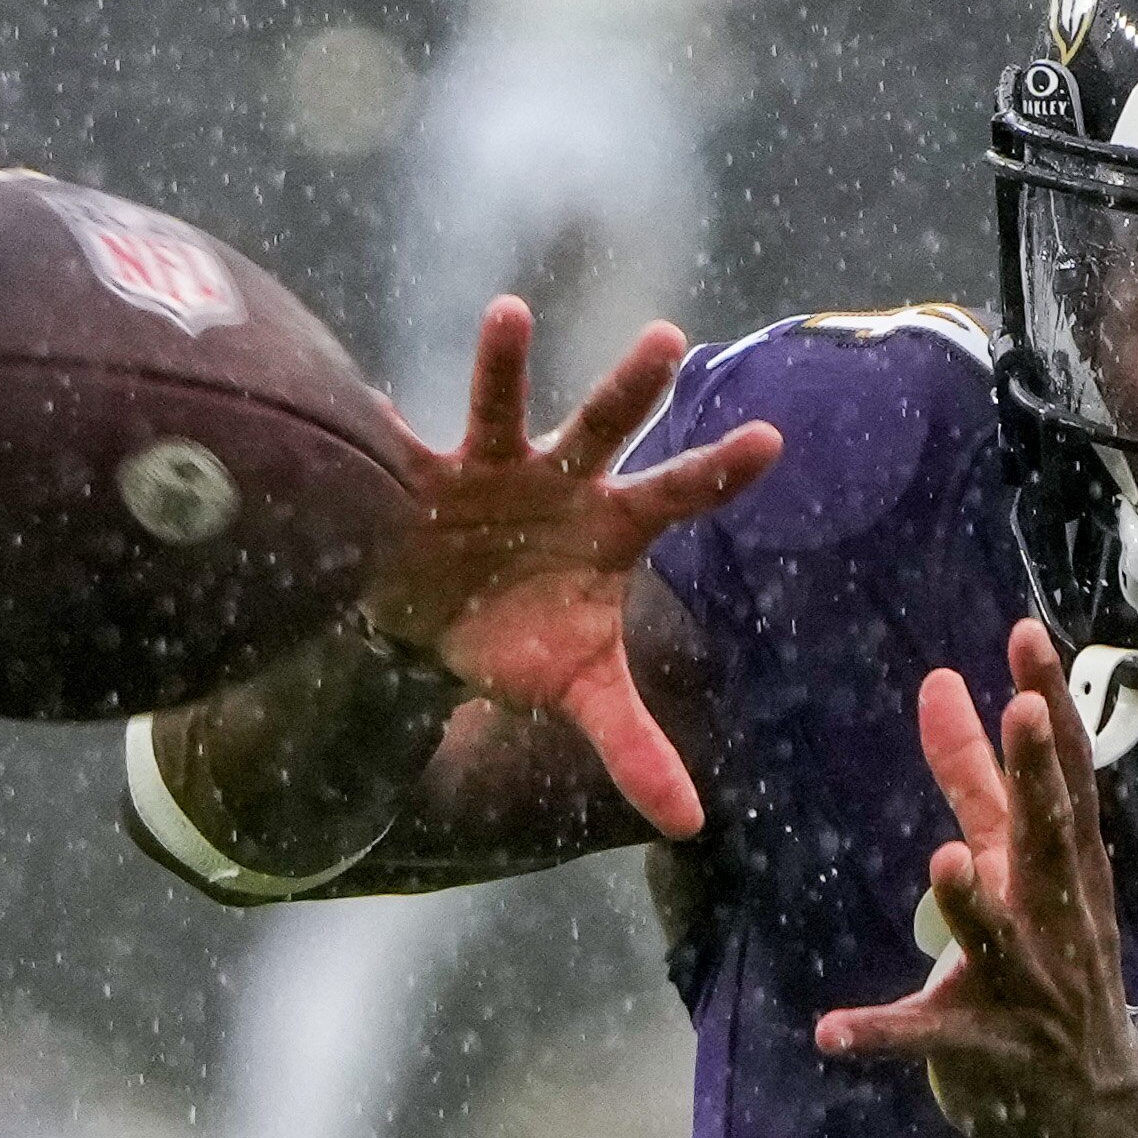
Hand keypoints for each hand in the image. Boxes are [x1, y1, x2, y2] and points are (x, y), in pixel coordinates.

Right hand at [367, 296, 778, 839]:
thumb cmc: (520, 643)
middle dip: (629, 388)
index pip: (678, 494)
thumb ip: (636, 747)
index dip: (719, 473)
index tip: (772, 443)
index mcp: (609, 528)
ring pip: (502, 409)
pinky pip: (399, 439)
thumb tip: (690, 825)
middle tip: (668, 339)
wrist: (432, 631)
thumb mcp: (580, 692)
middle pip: (602, 430)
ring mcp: (487, 471)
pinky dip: (380, 422)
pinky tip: (366, 399)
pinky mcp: (416, 476)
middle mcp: (557, 484)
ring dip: (504, 365)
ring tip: (512, 312)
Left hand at [815, 619, 1137, 1137]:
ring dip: (974, 904)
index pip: (1065, 776)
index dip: (1049, 706)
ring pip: (1000, 940)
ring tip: (946, 862)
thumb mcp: (1017, 866)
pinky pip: (929, 1039)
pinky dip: (881, 1034)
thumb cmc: (1051, 964)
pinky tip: (830, 1032)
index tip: (1027, 636)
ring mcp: (1026, 987)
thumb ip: (974, 778)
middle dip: (1037, 778)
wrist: (1090, 1106)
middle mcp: (1058, 920)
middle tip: (1023, 711)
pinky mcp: (986, 1050)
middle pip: (1050, 839)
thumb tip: (941, 681)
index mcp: (1066, 868)